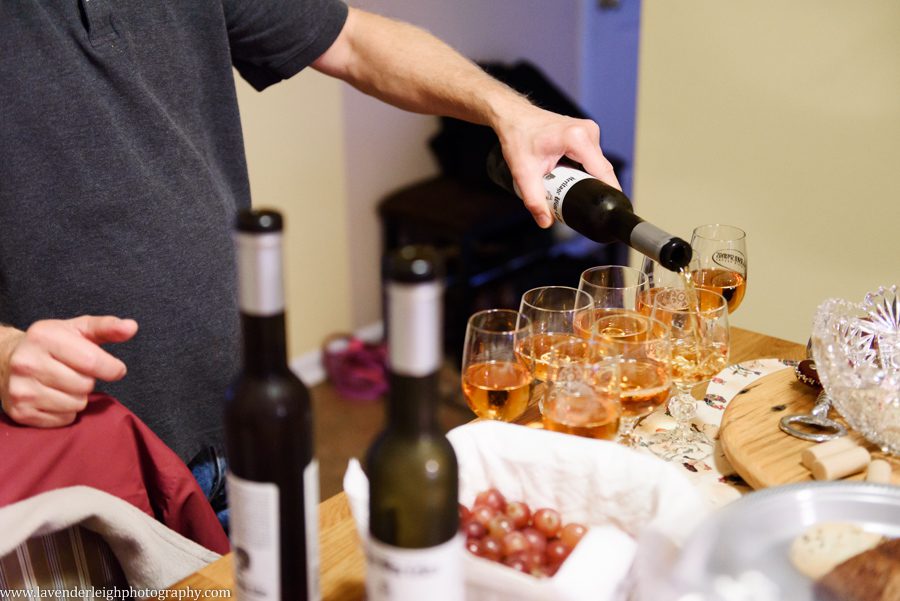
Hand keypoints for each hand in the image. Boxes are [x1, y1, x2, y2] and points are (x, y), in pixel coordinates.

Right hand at [0, 316, 138, 426]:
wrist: (5, 360)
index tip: (115, 368)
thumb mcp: (78, 329)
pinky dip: (66, 411)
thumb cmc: (52, 343)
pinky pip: (63, 419)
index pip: (92, 361)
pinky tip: (54, 396)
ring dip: (78, 397)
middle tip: (76, 372)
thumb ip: (107, 327)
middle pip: (85, 385)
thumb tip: (131, 327)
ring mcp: (21, 389)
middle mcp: (27, 362)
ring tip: (64, 383)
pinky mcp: (20, 412)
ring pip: (76, 404)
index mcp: (44, 337)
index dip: (112, 368)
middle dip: (89, 380)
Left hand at [494, 103, 621, 227]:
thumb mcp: (524, 173)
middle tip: (579, 205)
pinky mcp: (586, 133)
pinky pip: (592, 157)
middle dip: (593, 189)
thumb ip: (534, 200)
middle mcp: (588, 131)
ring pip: (597, 165)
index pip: (603, 172)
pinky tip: (571, 176)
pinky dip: (584, 169)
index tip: (611, 209)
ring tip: (571, 189)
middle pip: (601, 170)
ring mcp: (589, 130)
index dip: (609, 193)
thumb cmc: (518, 137)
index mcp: (578, 138)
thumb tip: (545, 221)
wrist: (512, 117)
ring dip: (587, 179)